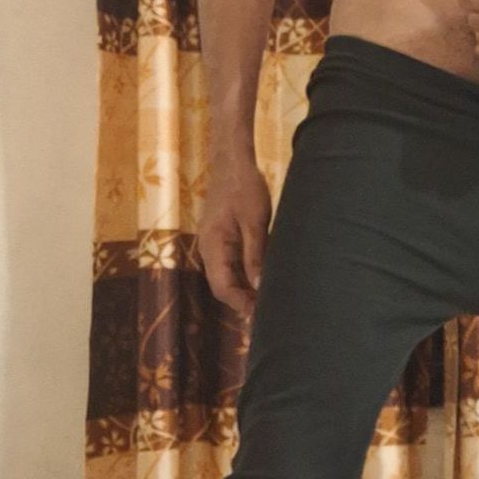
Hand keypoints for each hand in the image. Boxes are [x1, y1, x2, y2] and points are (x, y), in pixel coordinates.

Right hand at [199, 158, 270, 318]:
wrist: (232, 161)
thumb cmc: (244, 187)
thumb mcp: (255, 221)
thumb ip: (256, 255)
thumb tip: (260, 286)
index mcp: (213, 246)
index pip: (222, 287)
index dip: (240, 305)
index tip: (261, 317)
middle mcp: (209, 249)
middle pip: (224, 286)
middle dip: (244, 302)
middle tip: (270, 315)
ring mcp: (215, 244)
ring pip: (228, 277)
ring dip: (246, 291)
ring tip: (269, 303)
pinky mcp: (223, 239)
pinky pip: (232, 265)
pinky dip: (246, 276)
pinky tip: (264, 281)